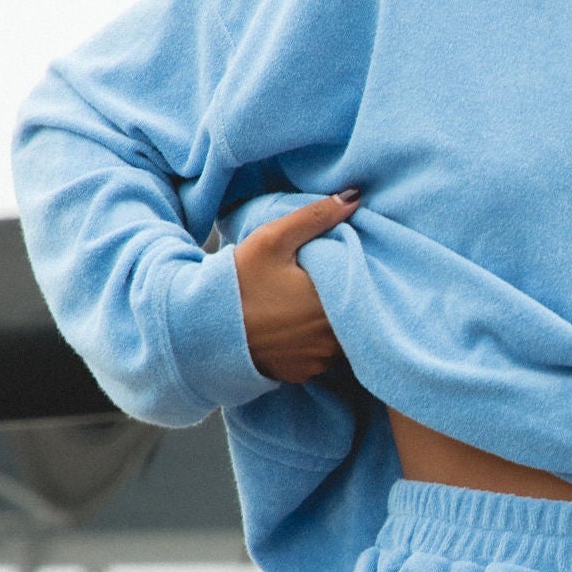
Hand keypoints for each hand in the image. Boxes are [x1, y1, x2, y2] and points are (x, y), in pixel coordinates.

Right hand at [233, 190, 359, 382]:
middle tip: (336, 284)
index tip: (359, 268)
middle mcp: (331, 339)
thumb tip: (355, 197)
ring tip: (316, 305)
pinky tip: (300, 327)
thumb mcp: (273, 240)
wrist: (202, 328)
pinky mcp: (303, 374)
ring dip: (336, 325)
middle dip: (353, 302)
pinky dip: (317, 344)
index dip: (368, 279)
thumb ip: (316, 217)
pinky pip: (323, 358)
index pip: (369, 292)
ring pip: (343, 340)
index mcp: (331, 304)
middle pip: (359, 318)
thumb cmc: (238, 280)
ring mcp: (318, 360)